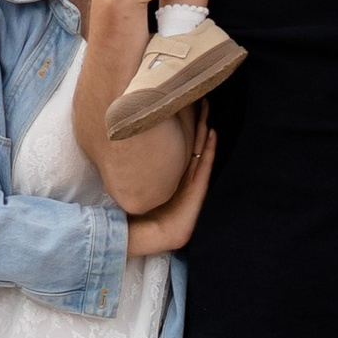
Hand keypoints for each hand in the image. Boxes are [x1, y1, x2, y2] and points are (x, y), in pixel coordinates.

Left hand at [126, 114, 215, 256]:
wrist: (139, 233)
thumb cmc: (135, 209)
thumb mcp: (138, 181)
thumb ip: (138, 166)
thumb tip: (127, 140)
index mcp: (175, 181)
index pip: (184, 150)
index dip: (189, 130)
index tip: (189, 108)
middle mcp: (186, 184)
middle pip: (195, 150)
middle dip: (200, 127)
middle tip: (204, 104)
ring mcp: (194, 190)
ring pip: (202, 156)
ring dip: (206, 136)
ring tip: (209, 115)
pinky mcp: (198, 197)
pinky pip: (205, 169)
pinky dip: (209, 152)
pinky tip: (211, 135)